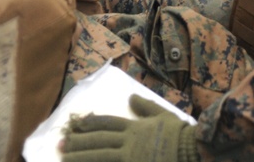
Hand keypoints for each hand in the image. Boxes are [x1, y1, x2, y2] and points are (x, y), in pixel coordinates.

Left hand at [62, 95, 197, 161]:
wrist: (192, 151)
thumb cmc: (181, 135)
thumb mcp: (163, 115)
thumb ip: (145, 107)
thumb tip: (131, 97)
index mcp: (135, 127)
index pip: (107, 124)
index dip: (90, 124)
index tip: (76, 124)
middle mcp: (129, 141)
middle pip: (98, 141)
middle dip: (78, 141)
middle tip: (61, 143)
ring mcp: (130, 157)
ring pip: (99, 156)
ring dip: (80, 157)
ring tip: (64, 157)